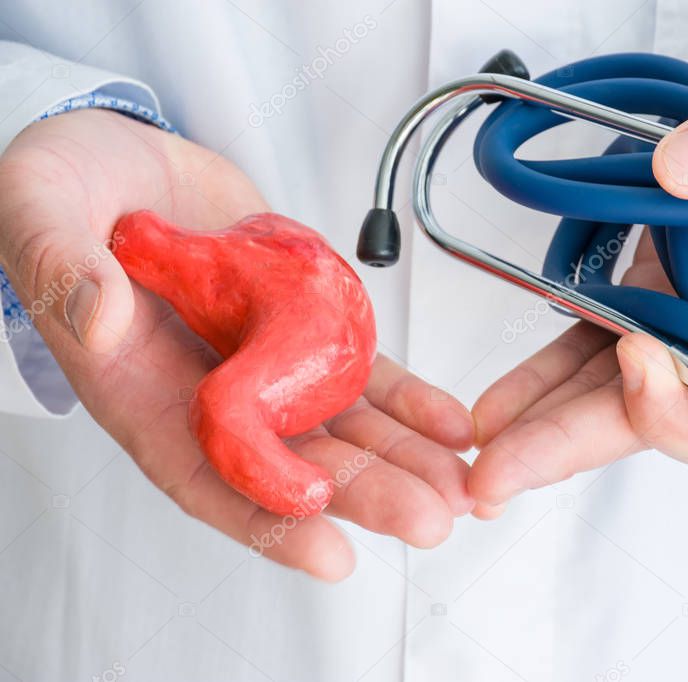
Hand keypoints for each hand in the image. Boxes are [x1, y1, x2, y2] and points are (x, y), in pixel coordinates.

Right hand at [0, 109, 473, 578]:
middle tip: (430, 519)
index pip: (205, 475)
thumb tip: (97, 316)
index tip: (331, 552)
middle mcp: (208, 393)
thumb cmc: (69, 191)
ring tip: (459, 486)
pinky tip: (451, 424)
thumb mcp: (39, 212)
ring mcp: (262, 365)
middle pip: (293, 464)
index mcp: (140, 389)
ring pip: (340, 427)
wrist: (125, 163)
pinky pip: (363, 373)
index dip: (266, 520)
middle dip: (365, 495)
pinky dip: (409, 400)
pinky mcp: (300, 328)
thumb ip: (61, 265)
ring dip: (403, 459)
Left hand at [468, 41, 687, 510]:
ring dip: (545, 425)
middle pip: (664, 423)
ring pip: (614, 399)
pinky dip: (543, 379)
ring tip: (483, 445)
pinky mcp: (647, 309)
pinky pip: (591, 354)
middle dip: (578, 446)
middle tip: (499, 475)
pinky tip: (500, 403)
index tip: (640, 353)